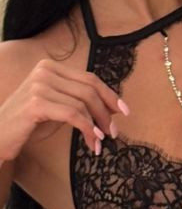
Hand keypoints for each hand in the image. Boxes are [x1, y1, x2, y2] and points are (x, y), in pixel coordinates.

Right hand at [0, 59, 127, 159]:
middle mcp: (44, 71)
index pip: (89, 78)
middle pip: (89, 89)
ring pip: (83, 103)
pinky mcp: (36, 103)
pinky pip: (73, 114)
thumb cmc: (29, 124)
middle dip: (106, 112)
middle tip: (114, 132)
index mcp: (50, 67)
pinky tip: (93, 140)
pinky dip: (87, 128)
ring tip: (101, 141)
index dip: (110, 95)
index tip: (125, 111)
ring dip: (97, 125)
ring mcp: (39, 85)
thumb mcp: (60, 108)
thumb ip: (82, 102)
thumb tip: (116, 106)